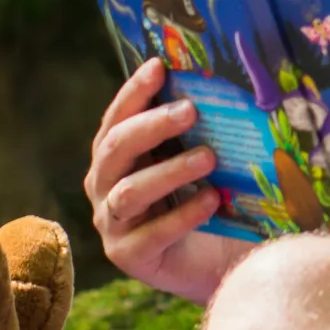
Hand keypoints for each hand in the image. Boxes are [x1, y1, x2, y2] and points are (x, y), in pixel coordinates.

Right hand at [84, 59, 246, 302]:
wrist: (222, 262)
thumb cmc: (211, 199)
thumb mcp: (204, 161)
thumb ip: (200, 130)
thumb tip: (223, 85)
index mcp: (118, 156)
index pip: (117, 118)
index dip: (134, 92)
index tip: (158, 66)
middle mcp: (105, 186)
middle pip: (115, 149)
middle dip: (152, 125)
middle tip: (190, 110)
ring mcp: (113, 223)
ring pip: (129, 191)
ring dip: (169, 171)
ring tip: (209, 157)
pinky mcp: (129, 256)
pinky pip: (150, 234)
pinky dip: (182, 215)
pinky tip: (212, 200)